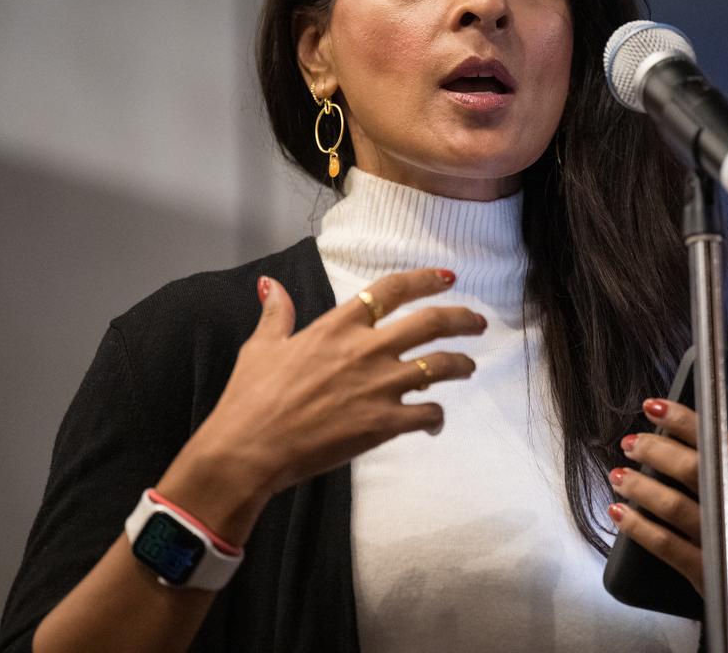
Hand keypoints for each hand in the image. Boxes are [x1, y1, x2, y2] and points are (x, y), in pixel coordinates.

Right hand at [162, 268, 483, 539]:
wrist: (250, 449)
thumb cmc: (251, 398)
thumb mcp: (260, 347)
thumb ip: (276, 314)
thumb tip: (270, 284)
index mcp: (337, 327)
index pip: (391, 290)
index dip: (424, 280)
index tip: (447, 277)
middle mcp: (366, 349)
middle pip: (429, 322)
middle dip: (461, 318)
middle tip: (477, 321)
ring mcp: (380, 386)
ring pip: (439, 366)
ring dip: (461, 364)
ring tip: (469, 366)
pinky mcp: (385, 423)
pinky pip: (428, 414)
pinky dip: (437, 417)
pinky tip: (434, 421)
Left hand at [608, 386, 727, 652]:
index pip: (724, 444)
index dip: (686, 421)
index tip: (657, 406)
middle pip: (694, 471)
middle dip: (655, 450)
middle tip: (631, 441)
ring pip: (675, 507)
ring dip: (640, 486)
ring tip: (619, 472)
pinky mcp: (710, 574)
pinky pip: (665, 545)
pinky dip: (638, 527)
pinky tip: (620, 512)